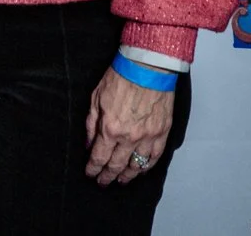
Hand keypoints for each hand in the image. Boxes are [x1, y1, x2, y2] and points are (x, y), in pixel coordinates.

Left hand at [84, 65, 173, 185]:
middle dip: (108, 176)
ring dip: (128, 175)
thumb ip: (91, 124)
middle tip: (103, 183)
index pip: (99, 157)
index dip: (93, 168)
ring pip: (137, 165)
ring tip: (121, 180)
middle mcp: (130, 137)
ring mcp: (148, 136)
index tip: (90, 174)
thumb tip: (88, 143)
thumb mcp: (95, 98)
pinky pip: (155, 157)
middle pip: (117, 165)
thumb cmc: (120, 78)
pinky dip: (147, 166)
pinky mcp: (163, 132)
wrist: (147, 67)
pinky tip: (141, 170)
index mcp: (110, 129)